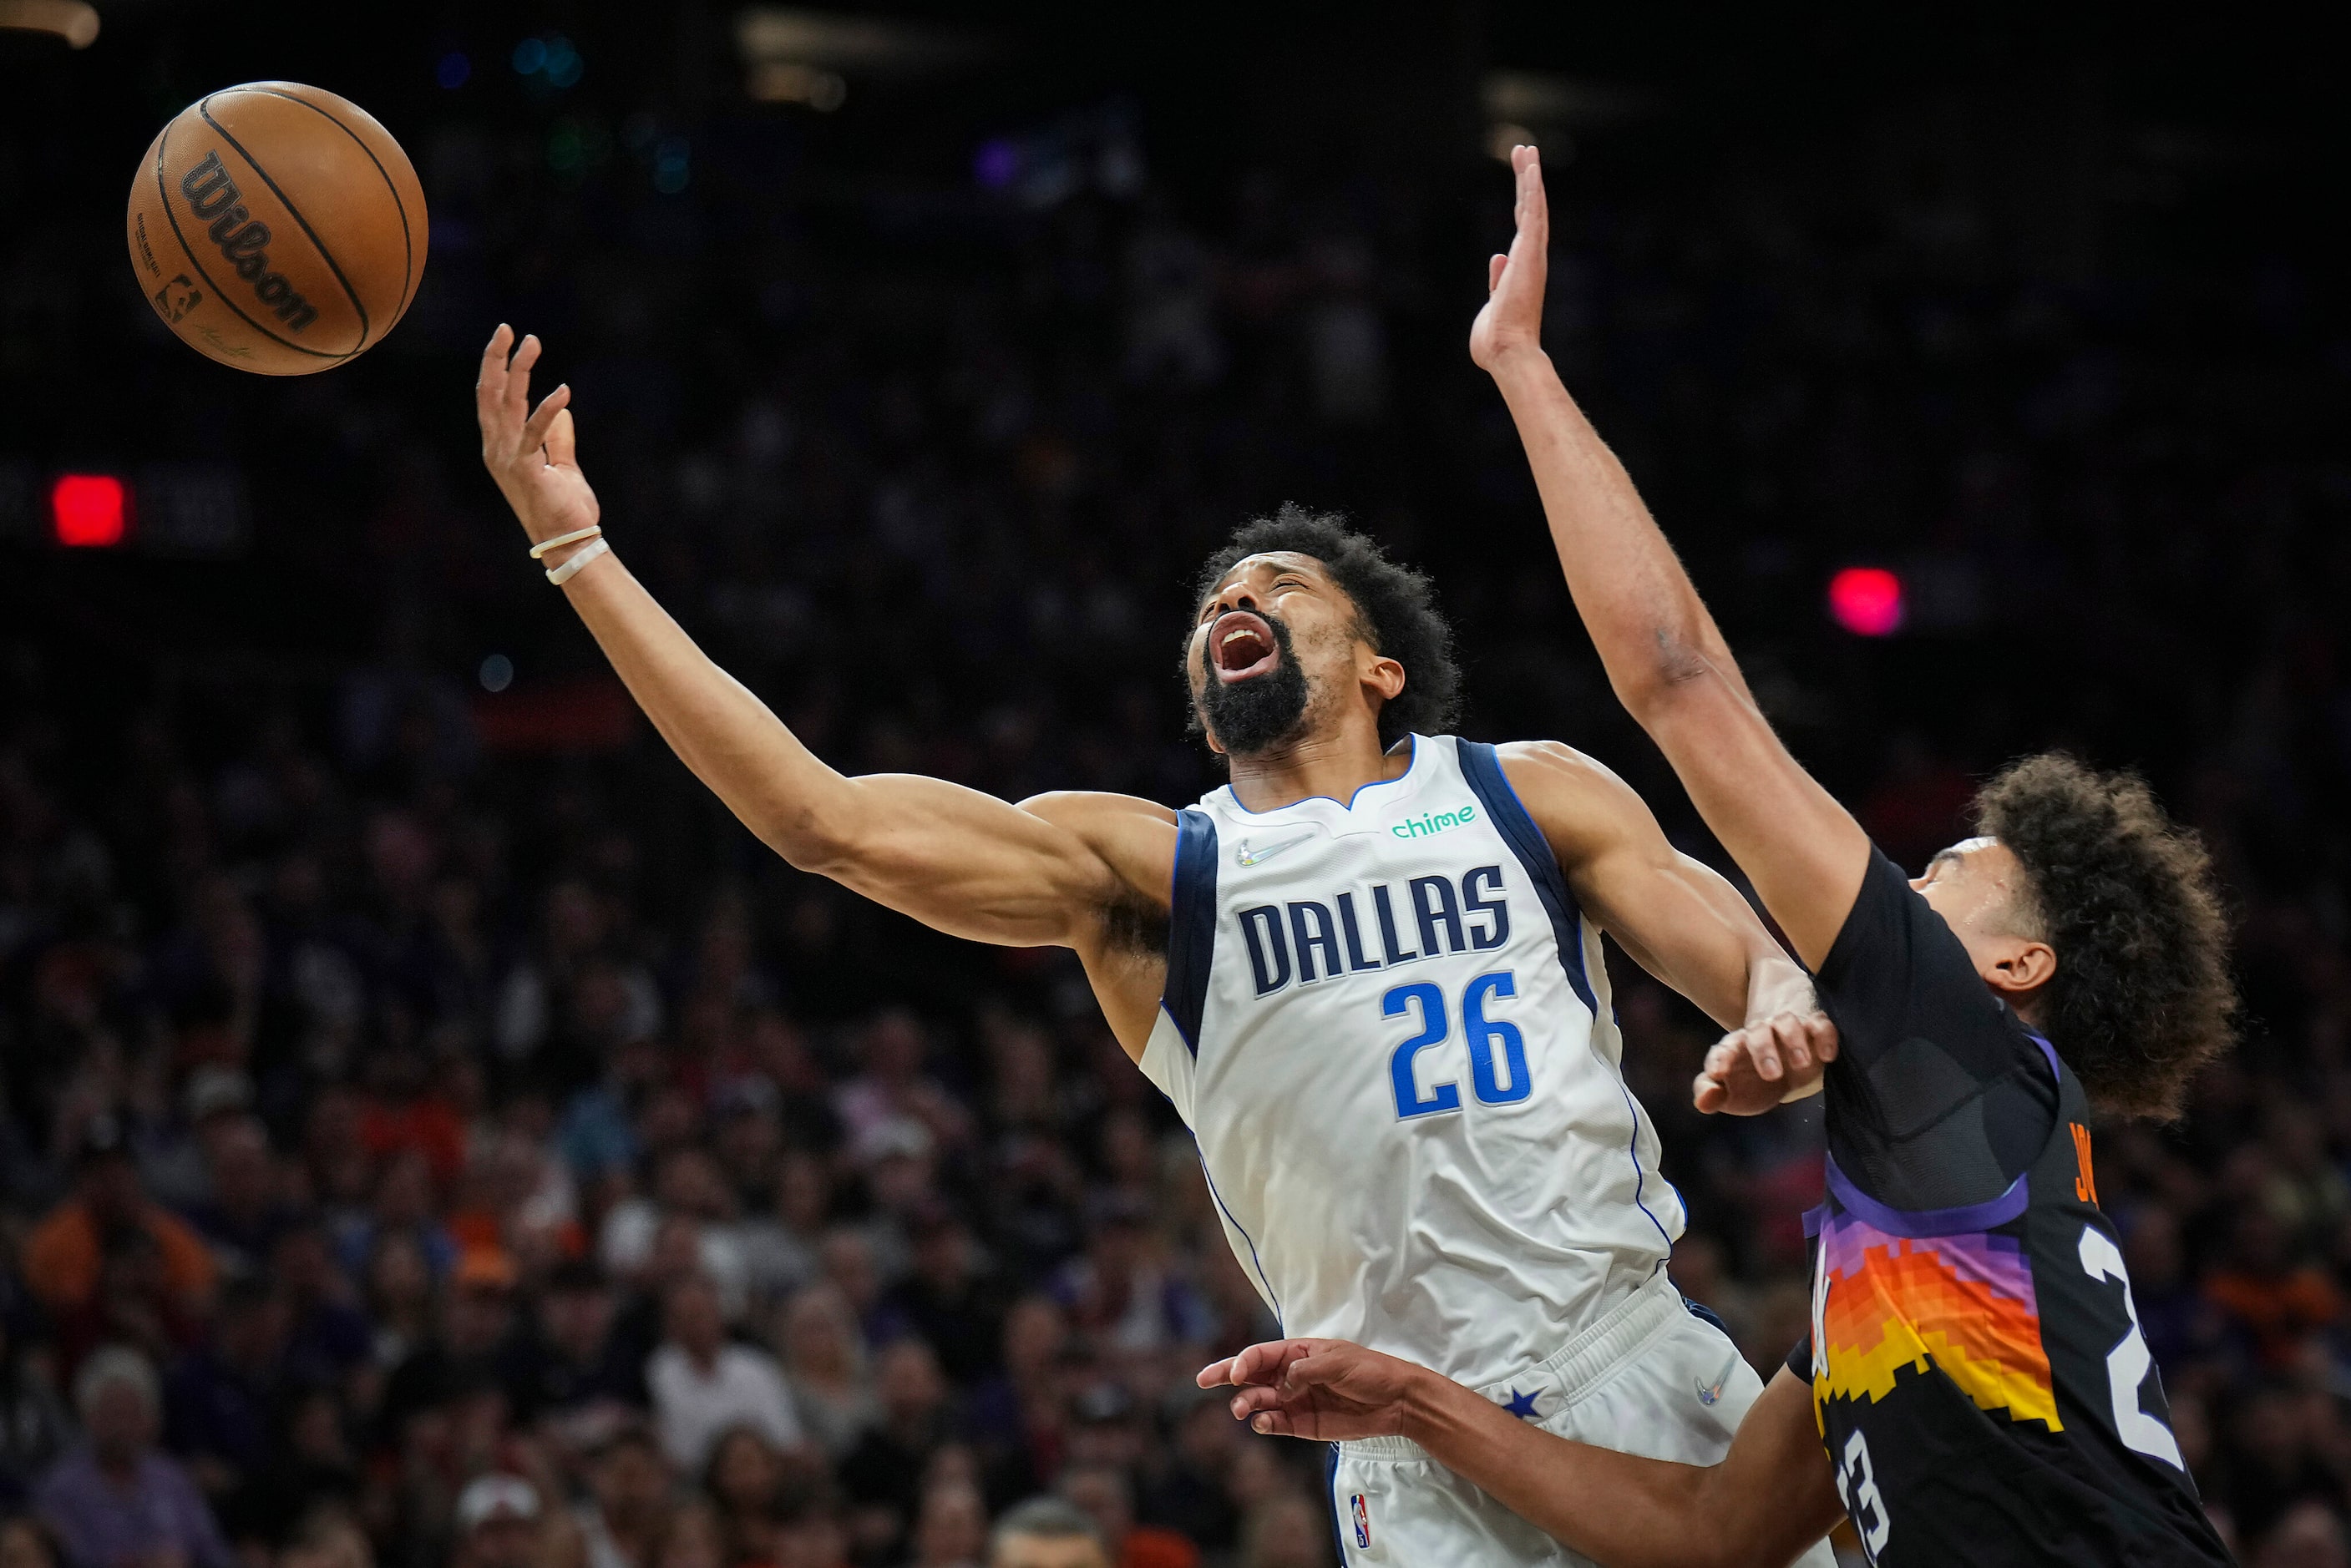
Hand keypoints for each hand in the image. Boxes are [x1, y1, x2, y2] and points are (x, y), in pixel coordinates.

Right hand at [476, 323, 599, 546]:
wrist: (569, 544)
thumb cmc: (565, 509)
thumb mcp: (562, 466)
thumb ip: (558, 438)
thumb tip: (561, 410)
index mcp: (501, 448)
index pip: (492, 400)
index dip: (496, 368)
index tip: (506, 339)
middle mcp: (497, 450)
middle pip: (491, 394)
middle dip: (496, 358)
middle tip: (506, 328)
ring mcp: (507, 460)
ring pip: (507, 405)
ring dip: (519, 371)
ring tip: (531, 342)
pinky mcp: (526, 470)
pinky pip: (535, 433)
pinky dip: (548, 410)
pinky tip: (562, 390)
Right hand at [1197, 1338, 1427, 1441]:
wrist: (1396, 1401)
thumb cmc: (1369, 1371)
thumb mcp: (1338, 1361)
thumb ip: (1306, 1372)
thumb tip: (1281, 1386)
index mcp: (1298, 1352)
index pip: (1262, 1354)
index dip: (1244, 1361)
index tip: (1235, 1374)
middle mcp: (1291, 1375)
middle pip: (1251, 1375)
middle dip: (1226, 1375)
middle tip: (1202, 1380)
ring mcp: (1296, 1400)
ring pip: (1260, 1400)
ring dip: (1247, 1403)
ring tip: (1242, 1410)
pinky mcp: (1304, 1424)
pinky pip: (1277, 1423)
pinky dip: (1266, 1423)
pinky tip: (1262, 1423)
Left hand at [1469, 144, 1548, 371]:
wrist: (1506, 351)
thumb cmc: (1496, 340)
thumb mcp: (1492, 305)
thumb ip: (1496, 282)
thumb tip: (1497, 258)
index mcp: (1519, 269)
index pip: (1521, 228)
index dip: (1522, 202)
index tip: (1521, 181)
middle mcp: (1529, 258)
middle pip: (1529, 210)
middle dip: (1527, 180)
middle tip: (1525, 152)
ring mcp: (1532, 255)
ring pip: (1533, 206)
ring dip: (1530, 176)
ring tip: (1528, 149)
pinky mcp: (1531, 253)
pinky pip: (1534, 214)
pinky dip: (1533, 189)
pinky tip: (1532, 166)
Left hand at [1693, 1011, 1838, 1114]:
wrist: (1786, 1070)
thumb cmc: (1751, 1080)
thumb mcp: (1730, 1092)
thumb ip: (1710, 1094)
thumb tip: (1703, 1103)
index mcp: (1736, 1047)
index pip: (1724, 1047)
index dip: (1720, 1058)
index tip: (1717, 1073)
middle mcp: (1761, 1034)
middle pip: (1758, 1033)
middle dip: (1764, 1050)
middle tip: (1771, 1075)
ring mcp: (1789, 1030)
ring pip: (1788, 1023)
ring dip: (1794, 1040)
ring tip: (1801, 1063)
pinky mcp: (1815, 1032)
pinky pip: (1821, 1026)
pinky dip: (1824, 1037)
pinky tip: (1826, 1056)